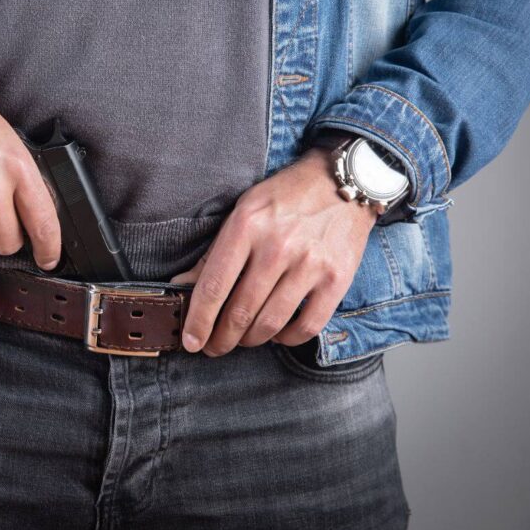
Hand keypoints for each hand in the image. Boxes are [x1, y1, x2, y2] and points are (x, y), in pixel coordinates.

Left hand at [170, 147, 378, 355]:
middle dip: (220, 338)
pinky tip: (276, 333)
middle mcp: (277, 247)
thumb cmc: (286, 198)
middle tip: (213, 347)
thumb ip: (214, 252)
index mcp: (246, 227)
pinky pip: (307, 326)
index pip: (213, 286)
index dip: (198, 320)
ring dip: (250, 340)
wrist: (346, 183)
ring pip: (270, 323)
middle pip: (239, 311)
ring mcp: (309, 265)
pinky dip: (286, 338)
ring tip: (241, 339)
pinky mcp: (337, 279)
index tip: (190, 341)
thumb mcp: (243, 212)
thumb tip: (182, 285)